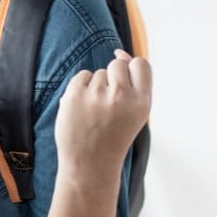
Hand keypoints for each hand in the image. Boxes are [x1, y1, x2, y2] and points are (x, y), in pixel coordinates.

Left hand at [54, 50, 151, 182]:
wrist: (89, 164)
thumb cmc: (113, 136)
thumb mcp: (134, 114)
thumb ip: (133, 84)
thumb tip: (120, 52)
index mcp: (141, 103)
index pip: (141, 64)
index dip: (132, 68)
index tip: (125, 81)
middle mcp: (121, 96)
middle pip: (117, 64)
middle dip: (112, 78)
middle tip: (109, 104)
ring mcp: (97, 95)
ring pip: (98, 73)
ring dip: (96, 87)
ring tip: (95, 112)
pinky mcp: (75, 95)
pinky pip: (81, 76)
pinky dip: (81, 88)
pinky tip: (83, 107)